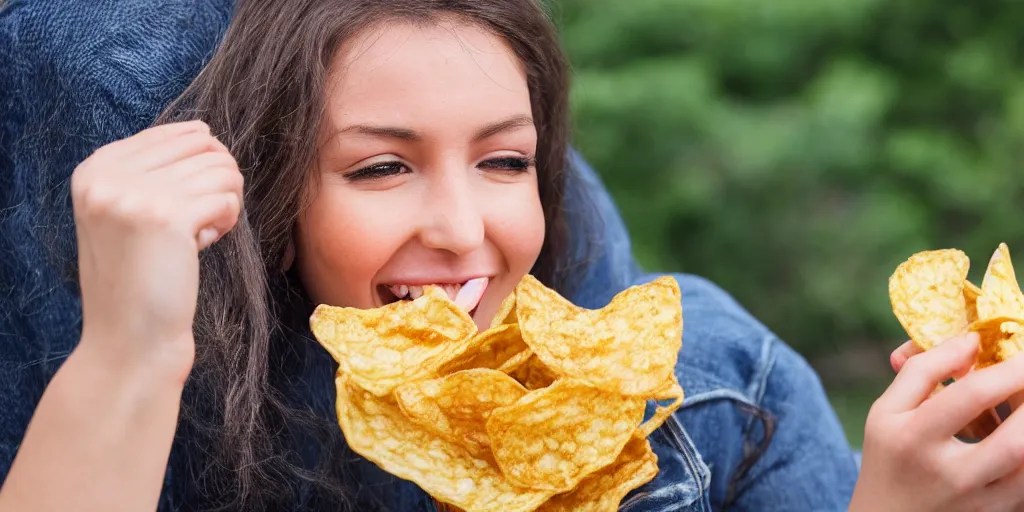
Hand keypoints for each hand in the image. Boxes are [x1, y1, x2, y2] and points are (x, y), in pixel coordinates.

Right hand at [71, 120, 241, 379]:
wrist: (129, 339)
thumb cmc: (139, 277)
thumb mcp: (126, 213)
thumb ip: (152, 170)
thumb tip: (204, 130)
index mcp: (95, 167)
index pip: (173, 133)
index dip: (197, 169)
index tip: (181, 210)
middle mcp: (109, 175)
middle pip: (203, 145)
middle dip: (217, 180)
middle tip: (201, 219)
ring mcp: (135, 193)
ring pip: (222, 168)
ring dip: (225, 203)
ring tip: (201, 234)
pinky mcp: (168, 216)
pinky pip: (228, 198)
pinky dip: (228, 222)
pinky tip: (204, 245)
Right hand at [851, 333, 1023, 510]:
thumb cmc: (890, 455)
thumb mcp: (887, 410)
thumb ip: (922, 371)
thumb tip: (970, 342)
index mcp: (914, 437)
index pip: (970, 396)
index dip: (1007, 368)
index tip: (1022, 348)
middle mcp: (947, 473)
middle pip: (1015, 440)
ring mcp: (976, 501)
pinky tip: (1018, 431)